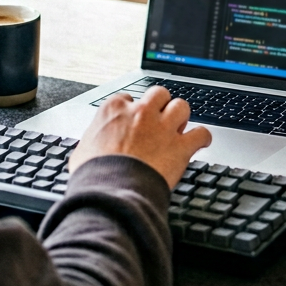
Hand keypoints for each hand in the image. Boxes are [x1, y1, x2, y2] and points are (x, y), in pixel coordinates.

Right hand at [69, 86, 211, 187]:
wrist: (110, 192)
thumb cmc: (94, 174)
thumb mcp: (82, 151)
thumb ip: (92, 141)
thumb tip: (90, 148)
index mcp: (114, 110)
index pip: (127, 98)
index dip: (132, 109)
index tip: (133, 119)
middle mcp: (140, 113)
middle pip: (158, 94)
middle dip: (161, 104)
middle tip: (159, 118)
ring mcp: (162, 128)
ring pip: (181, 106)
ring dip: (181, 116)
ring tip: (179, 127)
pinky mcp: (180, 147)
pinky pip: (201, 133)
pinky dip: (203, 138)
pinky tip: (201, 143)